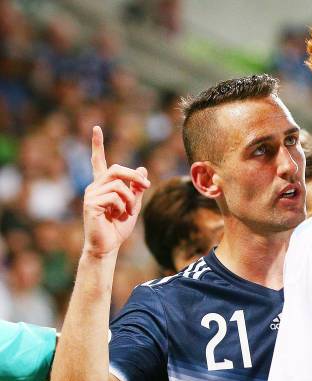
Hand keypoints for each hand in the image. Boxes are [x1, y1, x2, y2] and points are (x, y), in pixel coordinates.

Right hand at [82, 126, 150, 257]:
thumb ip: (136, 187)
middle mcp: (94, 187)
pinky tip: (117, 216)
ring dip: (130, 198)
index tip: (96, 128)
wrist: (108, 245)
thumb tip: (143, 169)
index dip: (97, 145)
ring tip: (126, 212)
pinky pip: (114, 196)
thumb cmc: (119, 227)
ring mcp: (91, 194)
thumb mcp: (133, 204)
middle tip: (145, 186)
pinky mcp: (90, 204)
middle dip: (134, 176)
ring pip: (118, 184)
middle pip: (116, 169)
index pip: (98, 161)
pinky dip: (123, 206)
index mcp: (103, 185)